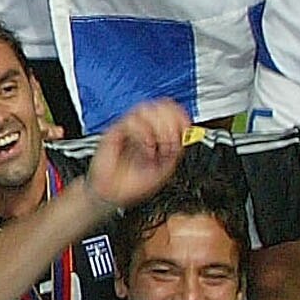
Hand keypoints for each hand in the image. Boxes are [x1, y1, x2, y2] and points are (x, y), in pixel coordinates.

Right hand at [85, 98, 188, 213]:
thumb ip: (176, 149)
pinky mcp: (115, 132)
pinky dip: (143, 135)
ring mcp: (129, 128)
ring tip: (158, 147)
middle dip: (170, 125)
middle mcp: (143, 127)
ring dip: (157, 128)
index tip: (186, 129)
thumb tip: (185, 135)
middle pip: (160, 105)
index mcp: (156, 133)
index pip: (170, 109)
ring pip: (146, 109)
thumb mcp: (165, 168)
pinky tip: (146, 150)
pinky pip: (131, 122)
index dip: (180, 115)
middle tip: (170, 144)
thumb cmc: (134, 182)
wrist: (113, 193)